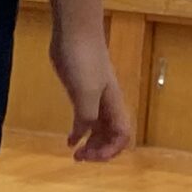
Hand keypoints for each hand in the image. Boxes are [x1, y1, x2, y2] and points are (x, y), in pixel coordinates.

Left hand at [52, 31, 131, 162]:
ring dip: (91, 143)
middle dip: (100, 150)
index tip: (92, 157)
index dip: (111, 150)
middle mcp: (107, 104)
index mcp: (113, 104)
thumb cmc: (83, 60)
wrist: (74, 32)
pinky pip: (84, 118)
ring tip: (77, 155)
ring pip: (99, 128)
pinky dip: (79, 132)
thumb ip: (88, 115)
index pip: (122, 135)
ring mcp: (93, 96)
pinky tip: (69, 141)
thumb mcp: (86, 91)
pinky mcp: (79, 90)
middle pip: (111, 135)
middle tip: (80, 159)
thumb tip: (86, 133)